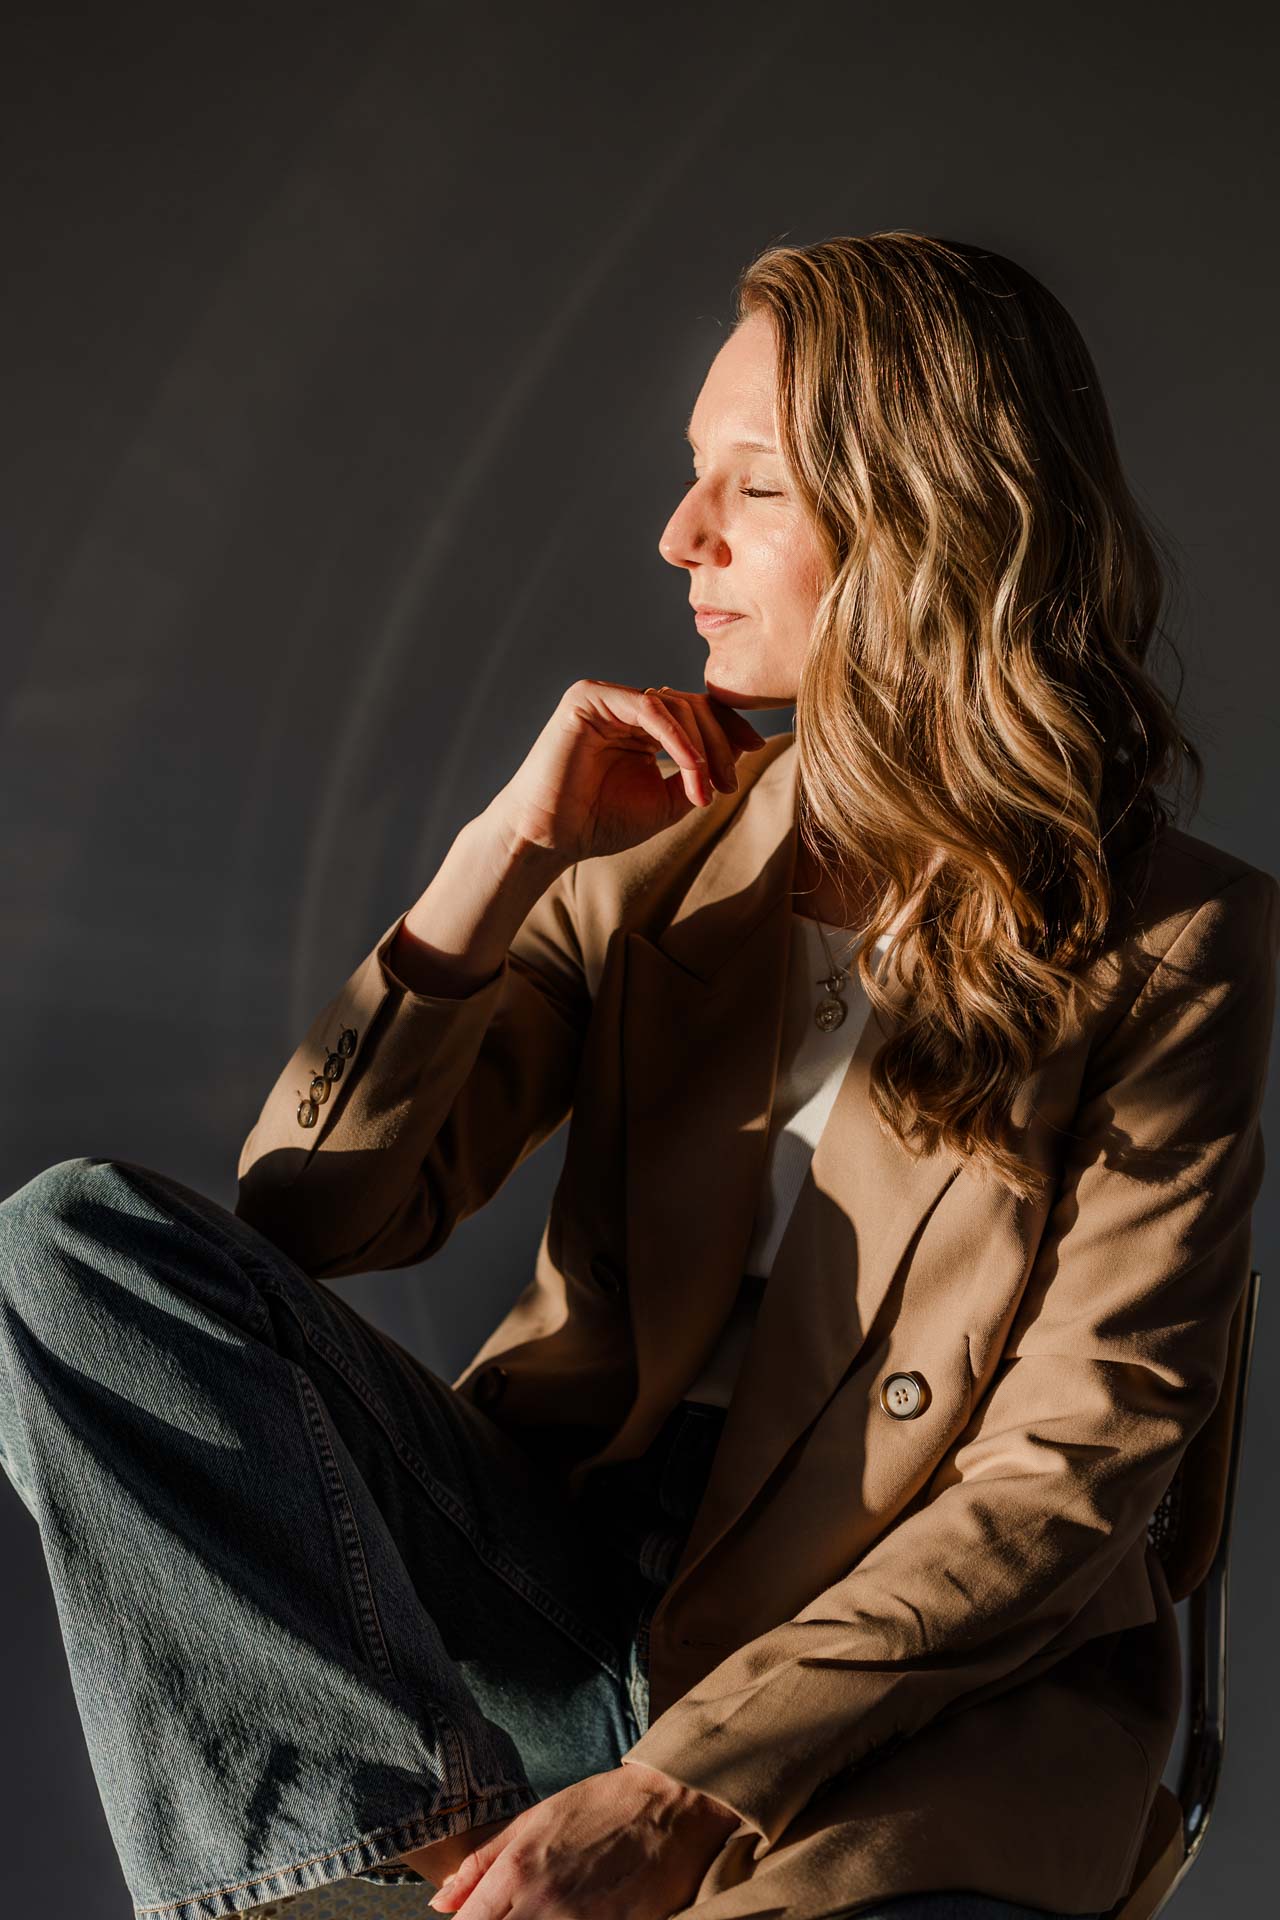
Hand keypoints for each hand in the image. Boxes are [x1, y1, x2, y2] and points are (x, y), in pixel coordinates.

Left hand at [426, 1760, 740, 1918]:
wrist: (670, 1806)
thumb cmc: (600, 1807)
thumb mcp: (534, 1820)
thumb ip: (482, 1863)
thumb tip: (440, 1905)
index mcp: (517, 1870)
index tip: (484, 1919)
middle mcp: (541, 1903)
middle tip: (517, 1911)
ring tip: (544, 1914)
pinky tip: (573, 1919)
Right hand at [492, 678, 768, 863]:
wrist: (550, 840)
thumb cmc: (600, 824)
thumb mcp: (666, 801)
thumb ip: (700, 773)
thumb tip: (742, 745)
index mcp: (640, 725)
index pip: (695, 710)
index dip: (728, 727)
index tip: (757, 749)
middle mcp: (624, 705)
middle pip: (690, 704)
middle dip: (720, 743)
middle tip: (728, 784)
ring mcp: (606, 698)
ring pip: (674, 705)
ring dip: (700, 748)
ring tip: (705, 789)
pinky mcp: (588, 698)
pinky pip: (649, 708)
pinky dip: (678, 738)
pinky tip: (692, 766)